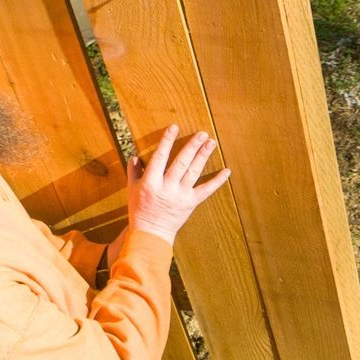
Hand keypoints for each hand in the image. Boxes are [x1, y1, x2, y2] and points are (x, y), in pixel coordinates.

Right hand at [127, 125, 230, 242]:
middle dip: (192, 146)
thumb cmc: (140, 210)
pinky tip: (226, 171)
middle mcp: (167, 187)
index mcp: (151, 182)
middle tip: (202, 134)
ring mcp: (180, 195)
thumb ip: (134, 172)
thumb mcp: (132, 190)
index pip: (160, 157)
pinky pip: (206, 191)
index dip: (167, 141)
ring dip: (203, 156)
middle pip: (181, 162)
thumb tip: (135, 156)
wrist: (151, 233)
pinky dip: (217, 181)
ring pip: (194, 172)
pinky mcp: (191, 203)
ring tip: (211, 143)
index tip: (173, 127)